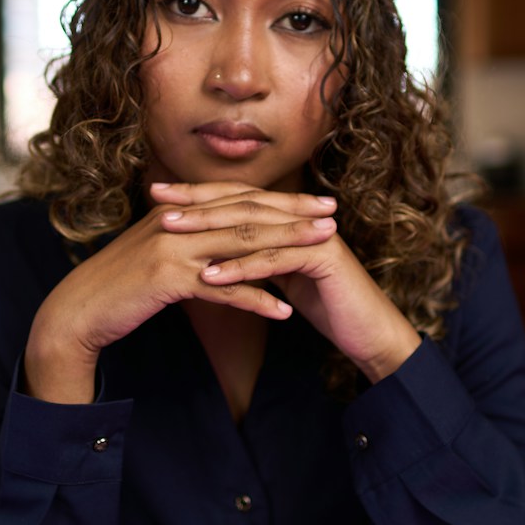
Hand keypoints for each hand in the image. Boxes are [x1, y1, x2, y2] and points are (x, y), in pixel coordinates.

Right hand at [23, 183, 338, 402]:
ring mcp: (172, 248)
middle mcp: (177, 220)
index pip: (238, 198)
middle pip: (246, 214)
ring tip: (324, 251)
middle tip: (334, 217)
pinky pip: (222, 287)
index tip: (318, 202)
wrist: (78, 310)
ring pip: (241, 244)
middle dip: (294, 215)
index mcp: (178, 210)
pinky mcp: (167, 279)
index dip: (281, 199)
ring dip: (286, 247)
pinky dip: (256, 299)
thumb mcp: (157, 253)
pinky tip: (284, 311)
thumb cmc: (120, 286)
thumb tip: (224, 244)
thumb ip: (189, 241)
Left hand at [155, 182, 421, 383]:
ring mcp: (314, 234)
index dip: (197, 194)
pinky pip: (274, 260)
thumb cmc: (325, 305)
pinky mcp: (323, 258)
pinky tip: (208, 275)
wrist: (368, 331)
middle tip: (156, 200)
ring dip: (209, 229)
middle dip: (196, 202)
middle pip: (241, 202)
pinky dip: (240, 268)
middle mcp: (301, 218)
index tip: (158, 194)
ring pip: (254, 226)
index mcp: (289, 217)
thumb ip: (257, 256)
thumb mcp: (282, 276)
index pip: (237, 197)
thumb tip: (217, 250)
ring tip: (170, 232)